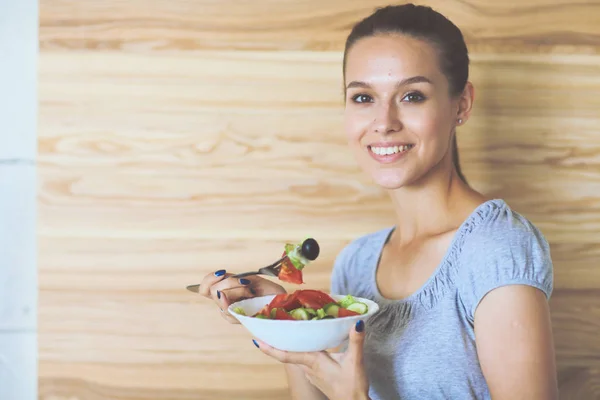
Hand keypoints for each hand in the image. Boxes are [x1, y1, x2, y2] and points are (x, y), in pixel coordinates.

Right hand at [198, 269, 286, 323]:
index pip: (204, 287)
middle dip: (228, 282)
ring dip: (238, 289)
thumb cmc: (268, 291)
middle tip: (245, 282)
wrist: (284, 302)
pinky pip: (229, 309)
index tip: (222, 273)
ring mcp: (232, 313)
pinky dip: (242, 297)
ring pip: (220, 299)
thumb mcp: (248, 279)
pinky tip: (252, 297)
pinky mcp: (239, 320)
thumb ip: (230, 280)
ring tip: (251, 291)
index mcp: (225, 292)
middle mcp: (225, 303)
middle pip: (211, 291)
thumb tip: (217, 286)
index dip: (208, 279)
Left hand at [254, 320, 369, 399]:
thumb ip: (355, 341)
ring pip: (297, 358)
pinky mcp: (318, 377)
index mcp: (314, 361)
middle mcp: (309, 368)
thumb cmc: (352, 385)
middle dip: (277, 343)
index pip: (287, 355)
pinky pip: (304, 362)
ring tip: (285, 332)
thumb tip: (356, 322)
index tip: (257, 340)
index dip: (271, 349)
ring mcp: (312, 374)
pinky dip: (301, 352)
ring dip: (289, 347)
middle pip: (288, 354)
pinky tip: (306, 345)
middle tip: (268, 329)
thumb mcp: (355, 362)